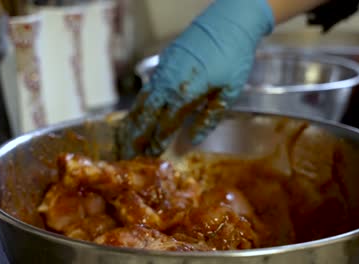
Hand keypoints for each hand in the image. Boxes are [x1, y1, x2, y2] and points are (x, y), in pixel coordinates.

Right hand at [116, 0, 274, 158]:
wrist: (228, 23)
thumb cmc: (233, 59)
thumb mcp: (228, 93)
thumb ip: (209, 118)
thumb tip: (193, 140)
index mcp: (185, 94)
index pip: (165, 125)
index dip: (156, 142)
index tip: (149, 157)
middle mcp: (168, 84)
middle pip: (145, 115)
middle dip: (135, 136)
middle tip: (126, 153)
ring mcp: (163, 71)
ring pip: (142, 101)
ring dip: (133, 121)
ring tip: (125, 138)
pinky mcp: (163, 62)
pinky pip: (147, 88)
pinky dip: (140, 104)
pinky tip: (139, 113)